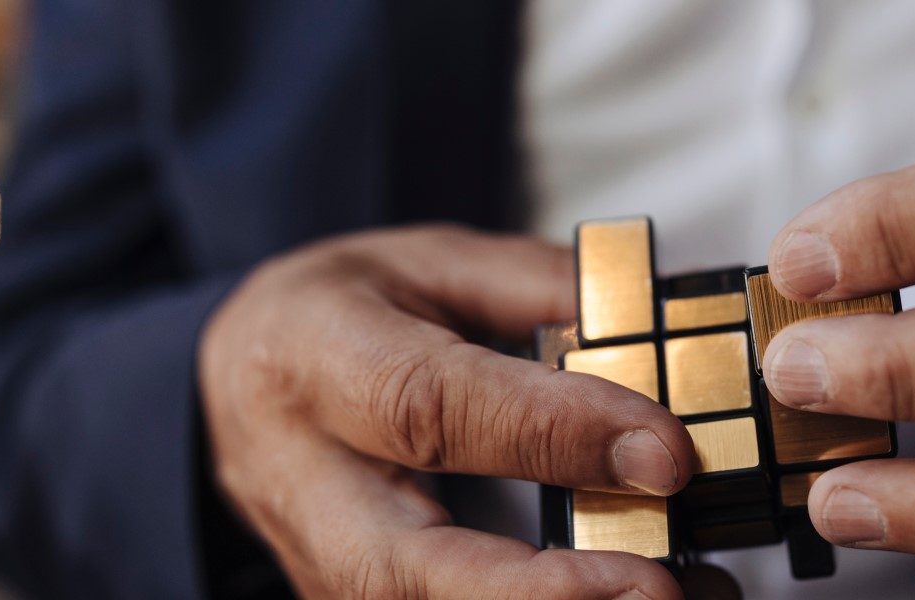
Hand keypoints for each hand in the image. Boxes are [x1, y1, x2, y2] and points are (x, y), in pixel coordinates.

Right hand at [199, 225, 699, 598]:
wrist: (236, 386)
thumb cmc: (333, 322)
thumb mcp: (428, 262)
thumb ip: (537, 291)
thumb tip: (653, 329)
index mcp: (317, 360)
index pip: (430, 407)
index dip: (550, 434)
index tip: (661, 450)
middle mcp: (303, 482)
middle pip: (400, 566)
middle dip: (535, 594)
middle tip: (655, 584)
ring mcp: (317, 566)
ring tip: (679, 598)